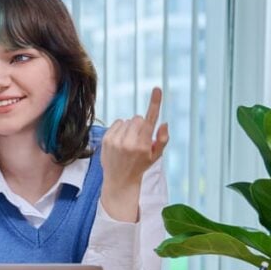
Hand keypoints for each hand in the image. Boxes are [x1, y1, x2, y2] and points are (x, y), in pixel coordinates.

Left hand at [100, 87, 169, 221]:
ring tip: (129, 142)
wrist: (120, 180)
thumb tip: (164, 123)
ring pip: (128, 120)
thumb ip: (163, 139)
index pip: (150, 120)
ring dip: (130, 128)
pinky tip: (121, 140)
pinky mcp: (106, 139)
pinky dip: (121, 129)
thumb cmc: (140, 166)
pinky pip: (117, 123)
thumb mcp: (156, 156)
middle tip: (140, 139)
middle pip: (138, 118)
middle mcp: (129, 142)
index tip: (157, 89)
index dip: (154, 103)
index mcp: (143, 146)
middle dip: (141, 125)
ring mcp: (116, 141)